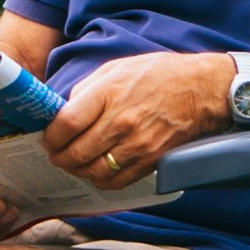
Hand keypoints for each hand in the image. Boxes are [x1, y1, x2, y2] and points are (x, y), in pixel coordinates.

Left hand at [39, 48, 227, 188]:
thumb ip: (87, 89)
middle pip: (76, 153)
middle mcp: (121, 122)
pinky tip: (98, 171)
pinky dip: (102, 180)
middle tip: (56, 155)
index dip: (51, 136)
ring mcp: (137, 144)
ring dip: (78, 171)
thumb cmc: (159, 75)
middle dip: (59, 158)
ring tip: (75, 164)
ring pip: (94, 172)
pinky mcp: (151, 161)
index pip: (67, 123)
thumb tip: (64, 110)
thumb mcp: (117, 68)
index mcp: (109, 94)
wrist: (202, 90)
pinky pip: (118, 181)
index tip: (48, 138)